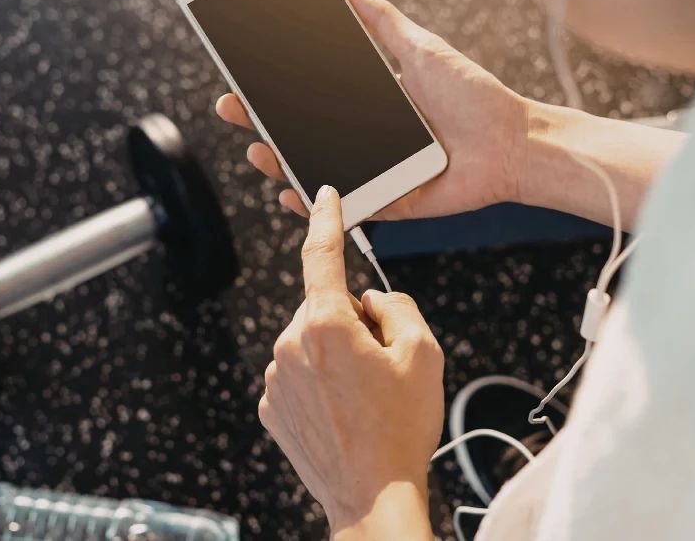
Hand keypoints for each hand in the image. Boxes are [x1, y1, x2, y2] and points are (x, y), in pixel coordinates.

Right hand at [216, 0, 529, 219]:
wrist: (512, 142)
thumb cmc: (473, 97)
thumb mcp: (421, 50)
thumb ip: (383, 22)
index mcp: (368, 105)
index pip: (308, 98)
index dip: (272, 91)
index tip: (242, 76)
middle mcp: (364, 139)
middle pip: (299, 134)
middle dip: (259, 123)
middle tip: (233, 107)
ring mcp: (372, 172)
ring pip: (312, 170)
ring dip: (277, 162)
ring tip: (258, 149)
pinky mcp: (386, 201)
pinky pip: (342, 206)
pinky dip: (315, 204)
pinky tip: (291, 191)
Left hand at [259, 186, 442, 537]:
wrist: (371, 497)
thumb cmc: (401, 429)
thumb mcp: (424, 354)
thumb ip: (397, 306)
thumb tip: (370, 299)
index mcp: (326, 323)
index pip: (321, 255)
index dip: (324, 219)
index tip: (323, 196)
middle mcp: (291, 344)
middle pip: (323, 307)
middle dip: (350, 321)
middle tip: (381, 365)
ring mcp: (276, 378)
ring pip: (310, 342)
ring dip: (334, 355)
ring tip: (364, 398)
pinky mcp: (271, 406)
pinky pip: (298, 374)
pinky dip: (319, 383)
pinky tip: (344, 413)